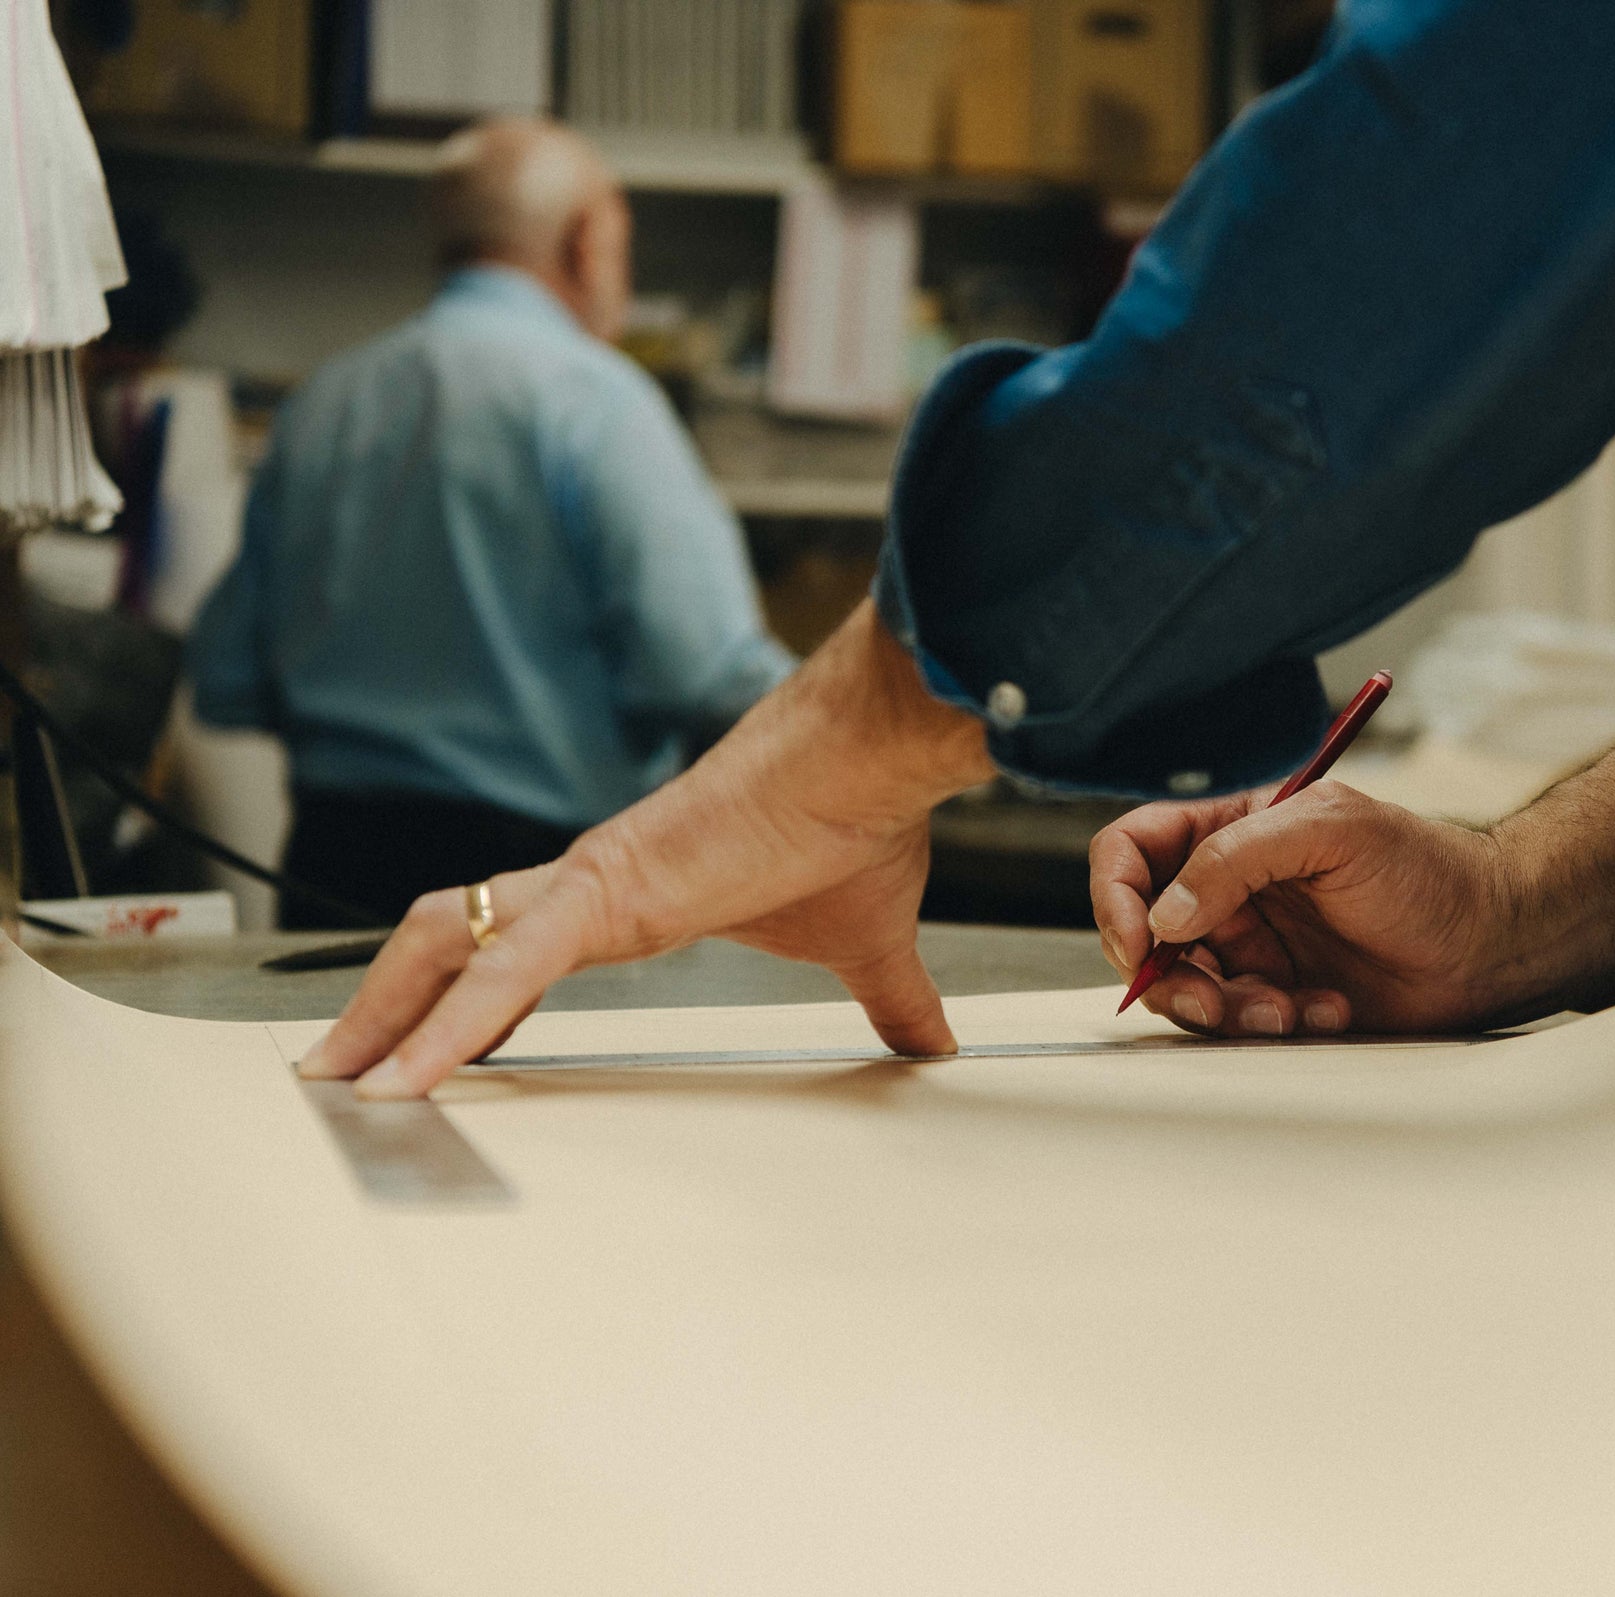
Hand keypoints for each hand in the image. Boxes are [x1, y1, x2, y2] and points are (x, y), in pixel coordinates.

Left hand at [299, 601, 994, 1096]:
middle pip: (454, 932)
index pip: (520, 940)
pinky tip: (412, 1077)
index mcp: (636, 891)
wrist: (865, 762)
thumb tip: (935, 1042)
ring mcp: (590, 884)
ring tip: (343, 1077)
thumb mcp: (866, 942)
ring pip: (452, 937)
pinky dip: (451, 1025)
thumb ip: (889, 999)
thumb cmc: (855, 827)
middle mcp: (592, 881)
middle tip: (340, 1067)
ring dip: (387, 1008)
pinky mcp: (608, 894)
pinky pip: (508, 970)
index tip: (430, 1046)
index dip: (468, 991)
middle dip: (387, 999)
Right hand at [1089, 781, 1537, 1037]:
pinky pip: (1237, 1024)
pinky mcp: (1279, 997)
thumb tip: (1166, 913)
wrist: (1494, 940)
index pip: (1134, 850)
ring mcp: (1253, 946)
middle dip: (1170, 975)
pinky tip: (1328, 1009)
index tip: (1139, 941)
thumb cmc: (1429, 868)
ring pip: (1187, 990)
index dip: (1116, 895)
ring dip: (1225, 1009)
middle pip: (1145, 933)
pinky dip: (1271, 1026)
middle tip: (1209, 1000)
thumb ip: (1237, 857)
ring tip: (1286, 1009)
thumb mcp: (1331, 830)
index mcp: (1232, 829)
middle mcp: (1232, 888)